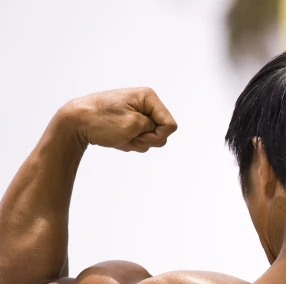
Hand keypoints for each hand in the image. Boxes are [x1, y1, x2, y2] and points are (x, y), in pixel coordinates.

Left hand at [61, 88, 177, 151]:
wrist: (73, 122)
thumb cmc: (101, 120)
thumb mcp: (134, 125)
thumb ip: (155, 129)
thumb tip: (155, 131)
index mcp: (148, 97)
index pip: (170, 124)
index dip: (157, 135)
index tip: (138, 134)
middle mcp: (144, 103)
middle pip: (162, 132)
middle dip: (146, 139)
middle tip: (127, 136)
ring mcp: (136, 113)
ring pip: (151, 137)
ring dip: (136, 142)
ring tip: (119, 136)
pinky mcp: (128, 122)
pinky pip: (139, 138)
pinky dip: (129, 142)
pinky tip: (116, 137)